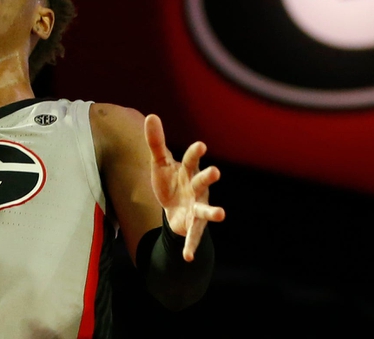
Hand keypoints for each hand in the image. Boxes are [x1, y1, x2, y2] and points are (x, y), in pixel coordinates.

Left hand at [144, 113, 224, 260]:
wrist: (173, 207)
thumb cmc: (170, 181)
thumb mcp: (159, 162)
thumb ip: (156, 142)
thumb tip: (151, 115)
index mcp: (189, 171)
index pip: (193, 159)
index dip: (196, 152)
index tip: (201, 146)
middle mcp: (197, 188)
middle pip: (203, 181)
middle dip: (209, 177)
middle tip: (216, 172)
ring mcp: (197, 206)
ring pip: (206, 208)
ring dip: (214, 211)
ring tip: (222, 214)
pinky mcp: (192, 224)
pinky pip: (192, 236)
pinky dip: (190, 246)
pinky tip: (187, 257)